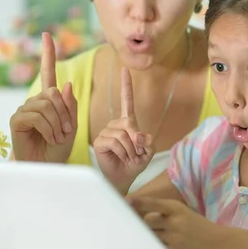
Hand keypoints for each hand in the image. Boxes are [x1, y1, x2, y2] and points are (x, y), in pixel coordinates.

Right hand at [10, 32, 77, 162]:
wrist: (47, 168)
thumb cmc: (58, 149)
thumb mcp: (71, 126)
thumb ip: (70, 105)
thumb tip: (65, 83)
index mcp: (48, 100)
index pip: (47, 72)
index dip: (48, 54)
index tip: (47, 35)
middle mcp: (34, 101)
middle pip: (52, 92)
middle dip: (65, 112)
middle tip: (67, 130)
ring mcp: (24, 109)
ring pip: (46, 104)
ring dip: (58, 122)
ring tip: (58, 137)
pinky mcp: (17, 120)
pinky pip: (37, 115)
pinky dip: (49, 128)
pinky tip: (50, 138)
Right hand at [93, 68, 154, 192]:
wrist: (122, 179)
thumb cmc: (134, 164)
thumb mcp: (148, 153)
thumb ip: (148, 142)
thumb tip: (138, 135)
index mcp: (128, 123)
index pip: (126, 101)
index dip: (126, 86)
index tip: (124, 69)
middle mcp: (115, 125)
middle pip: (129, 124)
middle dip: (137, 142)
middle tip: (137, 154)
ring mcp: (106, 132)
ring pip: (123, 135)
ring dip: (131, 150)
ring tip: (129, 158)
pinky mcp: (100, 141)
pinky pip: (115, 142)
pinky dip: (123, 152)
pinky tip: (121, 158)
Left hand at [129, 196, 217, 248]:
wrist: (218, 243)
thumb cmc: (197, 226)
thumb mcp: (183, 213)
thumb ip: (164, 213)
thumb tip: (140, 216)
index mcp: (177, 209)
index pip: (155, 204)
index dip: (140, 202)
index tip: (127, 201)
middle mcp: (175, 222)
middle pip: (148, 221)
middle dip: (143, 224)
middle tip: (139, 225)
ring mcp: (175, 238)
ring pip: (151, 236)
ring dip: (148, 237)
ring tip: (151, 237)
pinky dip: (154, 248)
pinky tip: (154, 248)